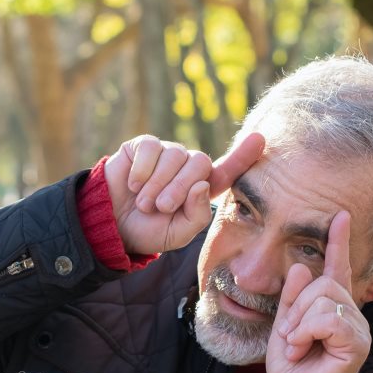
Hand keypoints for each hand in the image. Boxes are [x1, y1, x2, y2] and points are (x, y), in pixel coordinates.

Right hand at [102, 132, 264, 256]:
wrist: (112, 225)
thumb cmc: (149, 230)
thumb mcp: (177, 233)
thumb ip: (197, 215)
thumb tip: (202, 184)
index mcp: (202, 188)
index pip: (228, 170)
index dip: (243, 155)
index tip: (260, 139)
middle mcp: (188, 167)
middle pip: (199, 163)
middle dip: (180, 188)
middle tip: (161, 207)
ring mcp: (167, 154)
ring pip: (175, 156)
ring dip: (157, 184)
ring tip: (144, 202)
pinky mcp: (144, 146)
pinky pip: (152, 148)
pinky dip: (142, 170)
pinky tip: (133, 185)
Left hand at [265, 211, 368, 372]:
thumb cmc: (291, 367)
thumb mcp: (284, 324)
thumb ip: (292, 297)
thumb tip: (300, 266)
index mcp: (333, 307)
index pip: (338, 269)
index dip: (338, 242)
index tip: (340, 216)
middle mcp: (350, 314)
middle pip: (324, 283)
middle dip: (297, 307)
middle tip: (290, 335)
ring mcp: (357, 328)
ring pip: (325, 299)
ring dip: (299, 323)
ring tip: (296, 345)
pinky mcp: (357, 343)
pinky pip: (329, 318)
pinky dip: (307, 331)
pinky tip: (302, 349)